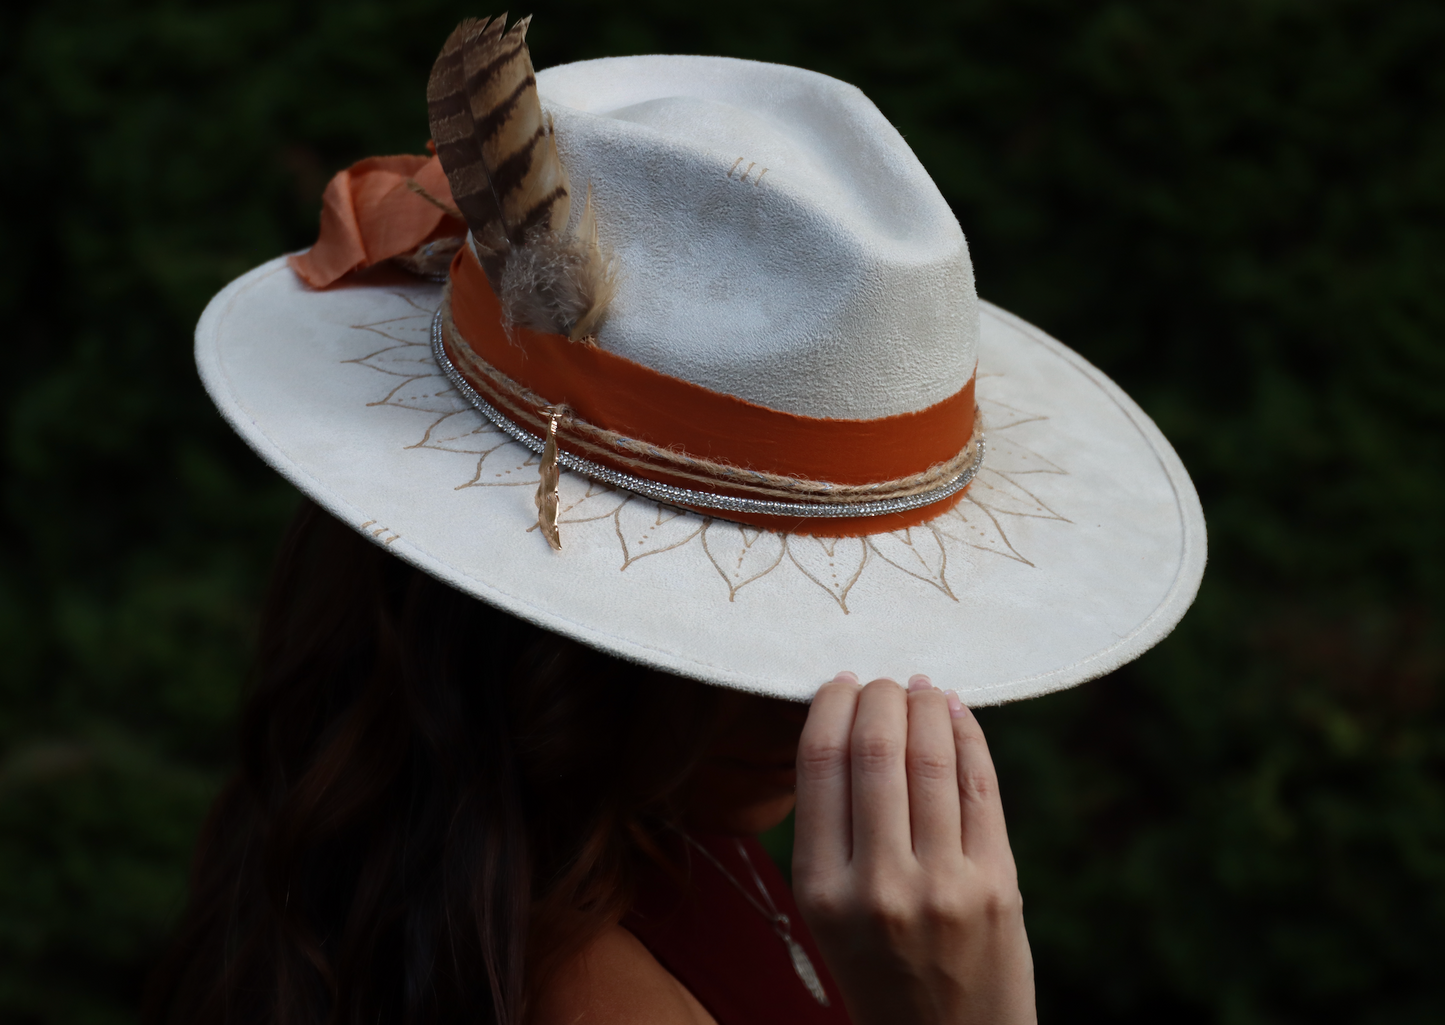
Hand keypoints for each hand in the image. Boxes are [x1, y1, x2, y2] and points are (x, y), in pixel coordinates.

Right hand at [792, 673, 1036, 1024]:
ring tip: (919, 687)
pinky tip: (956, 713)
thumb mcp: (828, 914)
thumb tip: (847, 724)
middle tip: (881, 681)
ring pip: (931, 758)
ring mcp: (943, 885)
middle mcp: (878, 885)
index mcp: (820, 891)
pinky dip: (969, 737)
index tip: (839, 684)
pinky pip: (980, 787)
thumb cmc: (880, 971)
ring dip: (926, 704)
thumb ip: (833, 831)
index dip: (830, 705)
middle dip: (880, 695)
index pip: (819, 763)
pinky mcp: (998, 885)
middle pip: (876, 749)